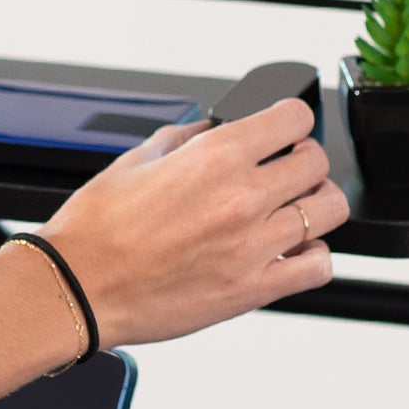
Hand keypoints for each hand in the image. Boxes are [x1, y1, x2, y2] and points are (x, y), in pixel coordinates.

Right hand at [38, 100, 346, 346]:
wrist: (80, 286)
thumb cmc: (96, 229)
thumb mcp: (135, 160)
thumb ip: (183, 138)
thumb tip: (209, 130)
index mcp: (214, 157)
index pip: (293, 120)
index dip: (291, 120)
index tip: (285, 129)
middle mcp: (242, 197)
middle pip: (316, 162)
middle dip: (303, 159)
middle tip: (286, 168)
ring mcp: (253, 245)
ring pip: (328, 211)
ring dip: (315, 203)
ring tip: (294, 209)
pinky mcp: (253, 289)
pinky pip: (318, 266)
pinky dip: (314, 254)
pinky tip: (291, 250)